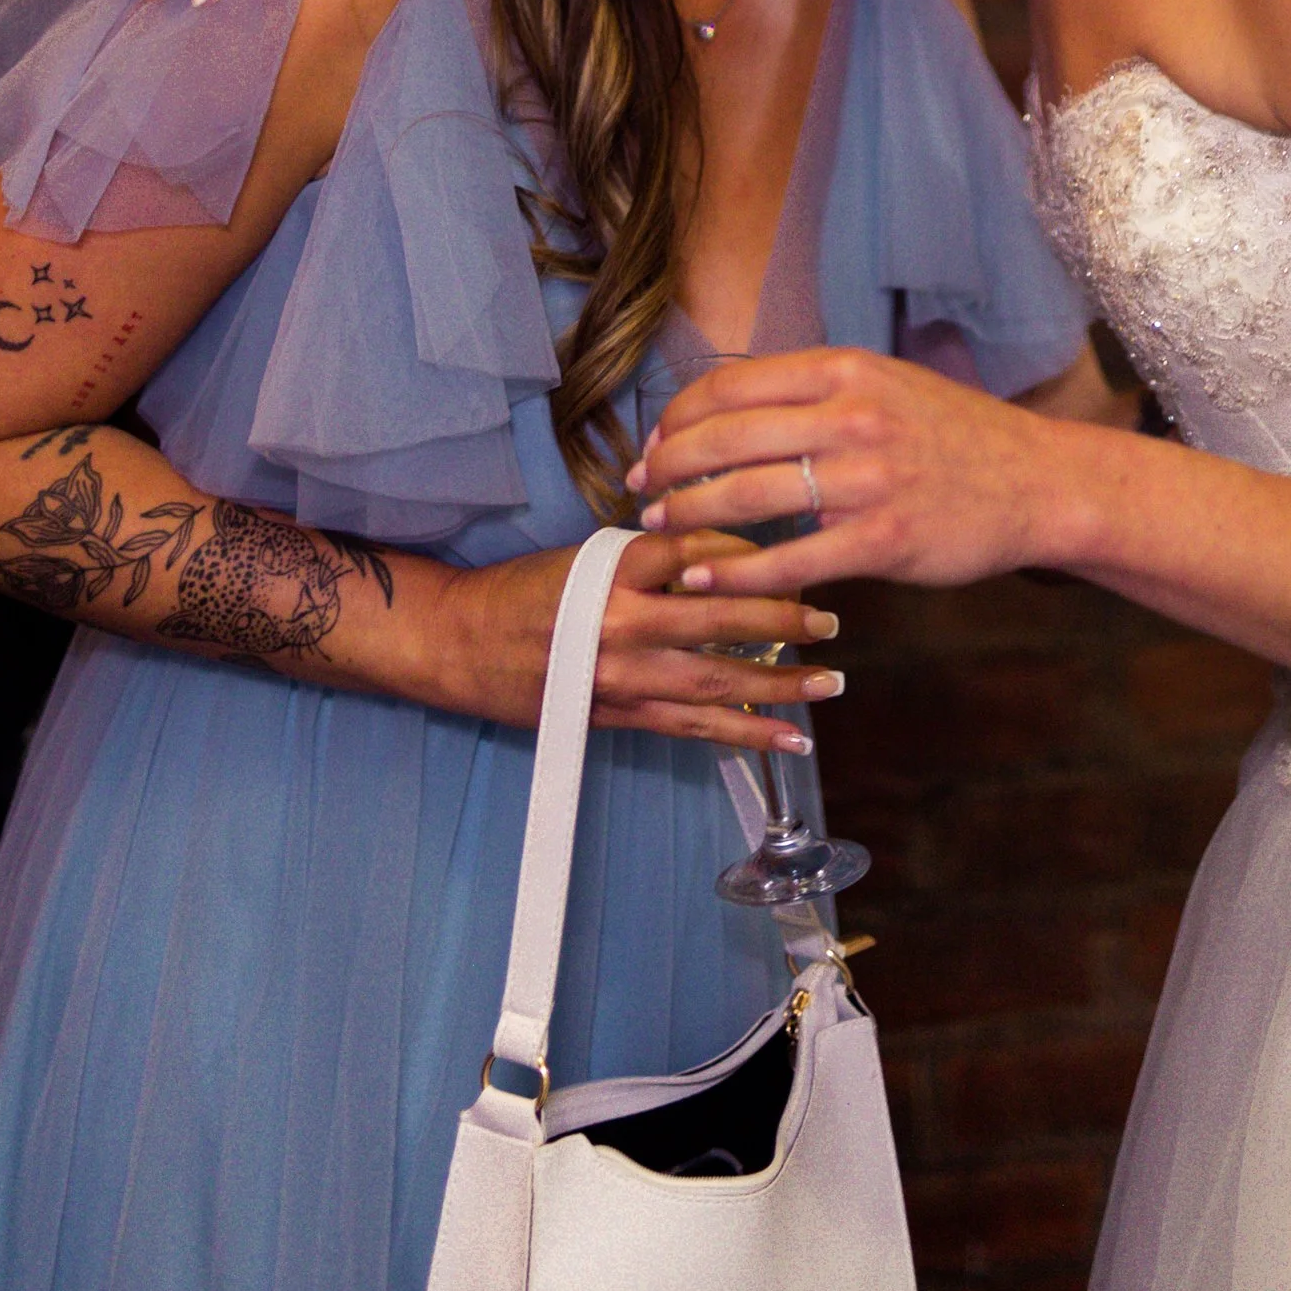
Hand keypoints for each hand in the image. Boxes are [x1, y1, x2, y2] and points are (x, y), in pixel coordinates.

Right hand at [439, 529, 840, 751]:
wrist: (457, 642)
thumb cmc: (521, 591)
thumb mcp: (585, 557)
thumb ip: (649, 560)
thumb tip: (722, 559)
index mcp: (616, 568)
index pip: (700, 553)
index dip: (751, 557)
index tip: (795, 554)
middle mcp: (623, 621)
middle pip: (720, 618)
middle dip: (782, 620)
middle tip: (833, 621)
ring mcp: (622, 675)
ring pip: (716, 680)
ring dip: (779, 685)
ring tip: (829, 683)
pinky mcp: (617, 715)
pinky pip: (692, 727)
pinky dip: (743, 732)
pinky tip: (785, 737)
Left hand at [637, 347, 1061, 596]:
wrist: (1038, 482)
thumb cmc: (954, 436)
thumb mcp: (886, 385)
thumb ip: (816, 393)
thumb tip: (732, 411)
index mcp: (846, 370)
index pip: (731, 386)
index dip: (678, 417)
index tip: (655, 443)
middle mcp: (852, 416)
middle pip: (726, 438)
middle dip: (667, 467)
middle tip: (639, 490)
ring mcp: (868, 479)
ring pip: (747, 495)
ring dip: (687, 515)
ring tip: (658, 529)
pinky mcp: (883, 539)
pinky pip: (788, 559)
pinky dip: (734, 570)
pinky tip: (701, 576)